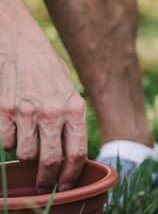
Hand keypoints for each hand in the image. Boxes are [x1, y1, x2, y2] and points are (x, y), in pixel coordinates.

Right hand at [0, 30, 86, 191]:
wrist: (20, 45)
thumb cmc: (47, 71)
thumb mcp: (69, 92)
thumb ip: (70, 120)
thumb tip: (71, 155)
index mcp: (74, 108)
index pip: (77, 153)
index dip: (71, 175)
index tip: (66, 185)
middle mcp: (52, 113)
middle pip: (50, 161)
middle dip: (48, 179)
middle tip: (45, 185)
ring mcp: (26, 113)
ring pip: (25, 155)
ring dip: (27, 156)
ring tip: (29, 143)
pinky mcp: (3, 112)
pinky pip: (5, 143)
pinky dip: (8, 142)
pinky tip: (13, 130)